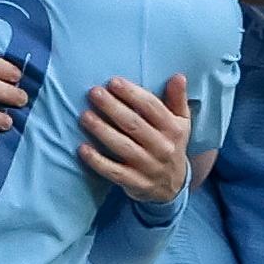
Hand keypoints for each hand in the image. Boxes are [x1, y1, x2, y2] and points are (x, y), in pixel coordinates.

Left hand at [77, 75, 190, 204]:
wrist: (173, 187)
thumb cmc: (171, 145)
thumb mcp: (181, 123)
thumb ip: (177, 99)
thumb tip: (178, 76)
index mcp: (173, 129)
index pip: (151, 107)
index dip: (132, 94)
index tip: (113, 82)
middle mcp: (162, 147)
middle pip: (134, 125)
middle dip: (112, 107)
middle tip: (94, 93)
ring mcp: (148, 167)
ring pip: (123, 146)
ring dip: (102, 131)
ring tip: (85, 116)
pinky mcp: (135, 183)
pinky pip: (114, 172)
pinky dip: (98, 161)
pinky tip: (83, 149)